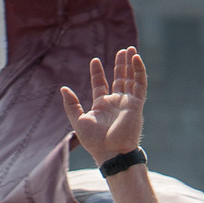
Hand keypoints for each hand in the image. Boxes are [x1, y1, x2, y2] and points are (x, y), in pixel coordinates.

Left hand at [60, 46, 145, 168]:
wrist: (112, 153)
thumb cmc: (95, 142)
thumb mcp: (78, 121)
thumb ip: (71, 105)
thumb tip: (63, 88)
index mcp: (102, 106)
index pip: (101, 84)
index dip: (98, 72)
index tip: (95, 61)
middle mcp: (115, 103)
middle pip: (119, 79)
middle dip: (120, 65)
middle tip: (122, 50)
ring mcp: (127, 103)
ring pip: (131, 79)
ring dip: (131, 64)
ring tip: (130, 49)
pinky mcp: (136, 104)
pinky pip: (140, 84)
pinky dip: (139, 71)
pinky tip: (136, 58)